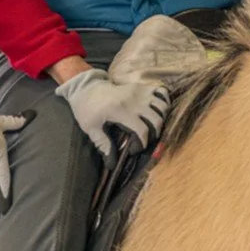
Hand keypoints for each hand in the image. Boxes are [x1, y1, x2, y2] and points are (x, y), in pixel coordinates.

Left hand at [55, 68, 169, 161]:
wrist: (85, 88)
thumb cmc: (86, 109)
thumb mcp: (91, 128)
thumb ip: (103, 144)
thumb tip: (111, 164)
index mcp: (120, 111)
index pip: (142, 131)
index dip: (141, 144)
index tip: (132, 150)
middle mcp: (133, 100)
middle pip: (157, 120)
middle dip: (153, 135)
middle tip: (143, 140)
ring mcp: (139, 91)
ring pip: (163, 107)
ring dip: (161, 119)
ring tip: (151, 127)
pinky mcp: (141, 86)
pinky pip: (162, 92)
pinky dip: (164, 102)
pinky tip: (157, 111)